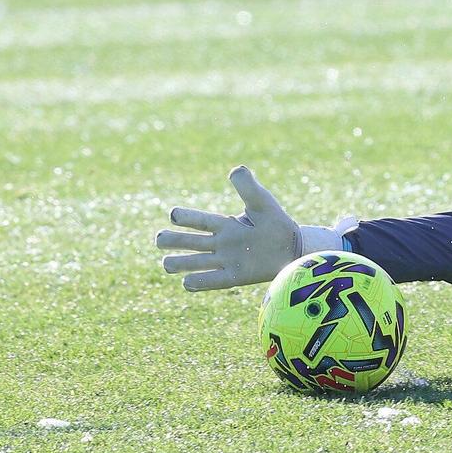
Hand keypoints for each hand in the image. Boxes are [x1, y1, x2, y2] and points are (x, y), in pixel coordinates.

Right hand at [154, 165, 348, 290]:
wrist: (292, 248)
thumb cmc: (276, 222)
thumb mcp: (262, 201)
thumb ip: (248, 186)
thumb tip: (234, 170)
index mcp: (225, 224)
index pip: (200, 220)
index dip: (186, 217)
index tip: (173, 214)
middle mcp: (221, 243)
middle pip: (191, 242)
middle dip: (174, 240)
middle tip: (159, 239)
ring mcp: (226, 261)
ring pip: (196, 263)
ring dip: (180, 263)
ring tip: (166, 263)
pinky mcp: (235, 277)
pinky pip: (213, 281)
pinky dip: (199, 282)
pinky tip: (187, 282)